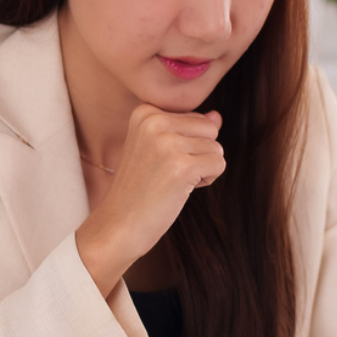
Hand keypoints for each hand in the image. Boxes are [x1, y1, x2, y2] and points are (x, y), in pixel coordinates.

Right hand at [76, 105, 224, 293]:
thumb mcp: (159, 149)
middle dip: (199, 154)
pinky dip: (207, 180)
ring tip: (172, 181)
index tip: (159, 161)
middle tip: (168, 172)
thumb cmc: (140, 189)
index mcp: (145, 112)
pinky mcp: (181, 166)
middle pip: (209, 129)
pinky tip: (181, 189)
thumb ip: (188, 128)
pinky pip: (219, 164)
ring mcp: (167, 143)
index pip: (196, 118)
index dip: (186, 145)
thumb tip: (218, 116)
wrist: (118, 224)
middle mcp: (154, 121)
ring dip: (202, 169)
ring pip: (216, 148)